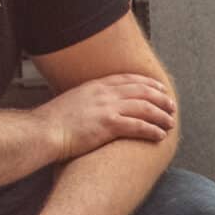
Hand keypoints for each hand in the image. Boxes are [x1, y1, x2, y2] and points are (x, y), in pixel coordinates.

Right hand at [40, 72, 175, 161]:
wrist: (43, 131)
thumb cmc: (52, 122)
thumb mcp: (72, 101)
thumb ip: (88, 100)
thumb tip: (96, 107)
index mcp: (95, 85)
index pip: (128, 79)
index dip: (147, 83)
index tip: (158, 87)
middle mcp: (104, 93)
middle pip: (141, 91)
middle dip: (160, 97)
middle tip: (171, 105)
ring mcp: (107, 108)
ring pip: (144, 108)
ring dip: (161, 115)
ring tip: (170, 122)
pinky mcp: (108, 125)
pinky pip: (138, 126)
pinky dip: (152, 130)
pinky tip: (160, 135)